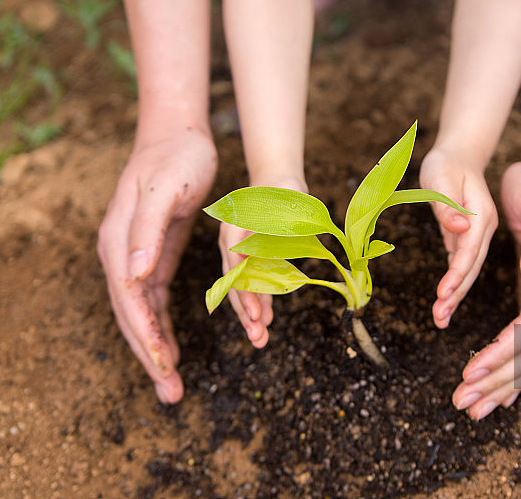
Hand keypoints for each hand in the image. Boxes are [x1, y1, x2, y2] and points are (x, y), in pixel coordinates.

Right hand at [98, 125, 216, 403]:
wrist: (176, 134)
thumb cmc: (176, 158)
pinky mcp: (151, 255)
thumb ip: (148, 230)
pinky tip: (171, 347)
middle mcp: (119, 252)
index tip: (165, 366)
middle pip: (130, 315)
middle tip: (170, 393)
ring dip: (154, 348)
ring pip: (140, 313)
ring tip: (171, 383)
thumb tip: (135, 273)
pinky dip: (159, 326)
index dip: (147, 337)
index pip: (130, 300)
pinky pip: (151, 300)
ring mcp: (132, 255)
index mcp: (119, 240)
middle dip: (150, 355)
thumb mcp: (166, 188)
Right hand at [218, 175, 307, 347]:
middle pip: (235, 281)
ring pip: (242, 288)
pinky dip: (261, 304)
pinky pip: (255, 285)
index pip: (236, 263)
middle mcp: (232, 243)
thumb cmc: (282, 187)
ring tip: (259, 339)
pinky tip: (266, 324)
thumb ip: (284, 215)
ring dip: (250, 314)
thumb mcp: (287, 195)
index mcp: (235, 227)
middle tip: (256, 334)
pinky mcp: (253, 261)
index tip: (254, 312)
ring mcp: (240, 254)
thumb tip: (288, 235)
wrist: (276, 182)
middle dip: (245, 310)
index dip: (244, 289)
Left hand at [419, 146, 497, 327]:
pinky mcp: (469, 241)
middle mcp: (483, 229)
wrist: (458, 155)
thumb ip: (446, 204)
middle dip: (455, 295)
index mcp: (481, 215)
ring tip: (440, 319)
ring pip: (467, 271)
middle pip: (470, 267)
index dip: (456, 273)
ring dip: (454, 296)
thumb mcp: (440, 176)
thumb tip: (457, 226)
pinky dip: (454, 286)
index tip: (442, 294)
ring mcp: (478, 236)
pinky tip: (444, 304)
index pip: (468, 250)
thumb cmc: (446, 163)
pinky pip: (463, 268)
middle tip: (439, 318)